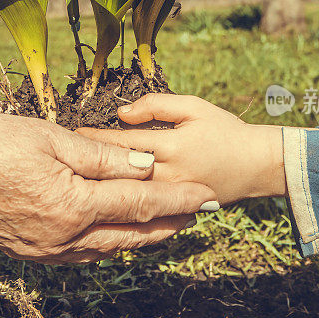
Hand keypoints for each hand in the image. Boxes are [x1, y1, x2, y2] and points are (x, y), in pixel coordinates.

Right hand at [0, 105, 216, 263]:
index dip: (177, 201)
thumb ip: (104, 159)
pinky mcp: (29, 253)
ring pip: (107, 251)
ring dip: (140, 238)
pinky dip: (107, 246)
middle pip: (130, 236)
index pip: (139, 206)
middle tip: (198, 214)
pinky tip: (116, 236)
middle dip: (168, 225)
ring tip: (167, 225)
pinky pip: (81, 256)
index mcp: (72, 206)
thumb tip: (146, 167)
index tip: (207, 195)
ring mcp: (44, 251)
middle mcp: (62, 239)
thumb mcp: (52, 139)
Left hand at [78, 94, 285, 207]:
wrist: (256, 165)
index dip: (95, 138)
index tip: (73, 133)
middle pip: (120, 174)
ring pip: (128, 196)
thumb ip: (156, 106)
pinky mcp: (176, 211)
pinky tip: (103, 204)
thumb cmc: (223, 130)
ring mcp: (171, 197)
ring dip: (102, 189)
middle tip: (62, 161)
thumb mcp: (193, 107)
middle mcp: (168, 176)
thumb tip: (121, 113)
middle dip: (90, 167)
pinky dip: (123, 207)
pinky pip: (144, 211)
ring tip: (75, 182)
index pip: (123, 143)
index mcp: (170, 148)